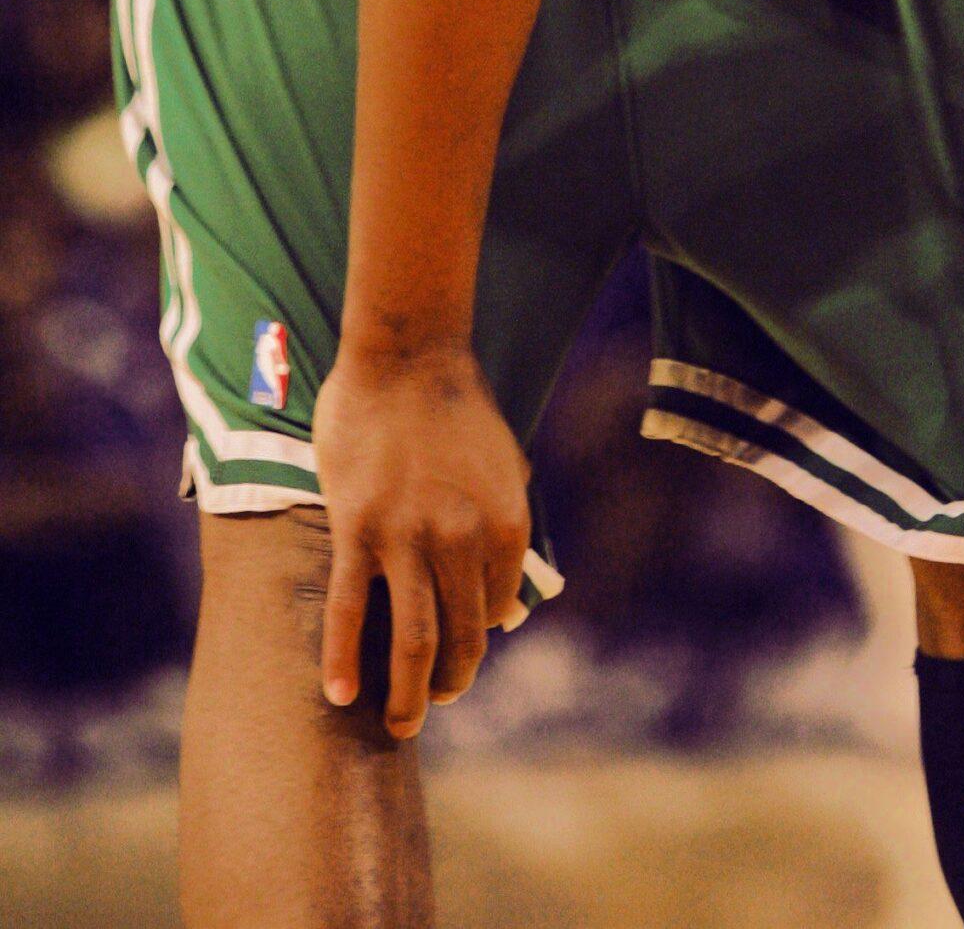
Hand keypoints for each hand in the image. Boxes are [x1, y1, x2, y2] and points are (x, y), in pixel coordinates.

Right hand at [312, 343, 532, 737]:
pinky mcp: (358, 529)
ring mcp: (407, 536)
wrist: (408, 355)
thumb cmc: (457, 410)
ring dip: (406, 694)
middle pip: (456, 636)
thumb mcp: (506, 469)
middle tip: (430, 704)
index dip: (474, 639)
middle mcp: (462, 537)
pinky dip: (343, 659)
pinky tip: (340, 694)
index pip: (493, 612)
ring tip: (398, 724)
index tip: (456, 652)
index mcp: (506, 523)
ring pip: (409, 638)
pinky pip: (349, 609)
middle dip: (447, 683)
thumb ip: (506, 536)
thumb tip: (508, 614)